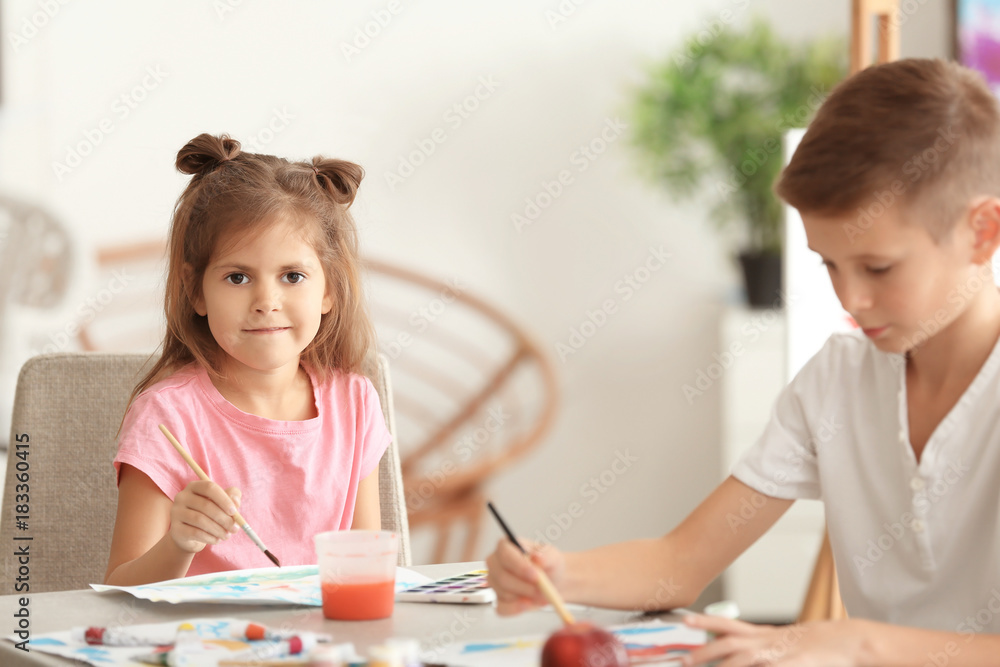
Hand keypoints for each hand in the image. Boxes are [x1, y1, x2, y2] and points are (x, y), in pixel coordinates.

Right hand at [169, 481, 241, 552]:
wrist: (190, 535)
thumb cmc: (210, 514)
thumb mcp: (222, 503)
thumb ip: (232, 497)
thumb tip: (235, 502)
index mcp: (194, 486)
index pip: (209, 488)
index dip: (224, 499)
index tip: (234, 512)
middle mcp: (182, 497)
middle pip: (205, 505)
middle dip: (223, 518)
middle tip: (235, 528)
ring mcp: (176, 512)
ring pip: (200, 520)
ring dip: (218, 529)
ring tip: (227, 535)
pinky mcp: (175, 529)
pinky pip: (195, 533)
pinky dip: (209, 537)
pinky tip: (217, 540)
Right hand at [486, 538, 565, 615]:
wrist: (552, 581)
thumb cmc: (548, 565)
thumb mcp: (552, 556)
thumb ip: (546, 555)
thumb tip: (536, 557)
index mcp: (506, 546)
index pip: (504, 554)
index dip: (519, 566)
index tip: (536, 576)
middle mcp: (496, 563)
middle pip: (502, 577)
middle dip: (524, 587)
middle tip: (542, 591)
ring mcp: (495, 582)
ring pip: (504, 594)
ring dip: (525, 597)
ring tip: (541, 595)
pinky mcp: (498, 599)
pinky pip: (502, 609)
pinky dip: (517, 609)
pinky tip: (528, 604)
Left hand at [682, 615, 871, 666]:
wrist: (847, 641)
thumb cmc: (814, 645)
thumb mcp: (782, 642)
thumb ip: (760, 647)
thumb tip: (734, 656)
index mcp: (763, 634)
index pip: (728, 624)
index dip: (706, 621)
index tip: (685, 619)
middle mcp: (768, 641)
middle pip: (730, 642)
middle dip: (705, 651)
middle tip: (685, 660)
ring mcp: (780, 653)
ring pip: (745, 658)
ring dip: (725, 665)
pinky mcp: (794, 664)